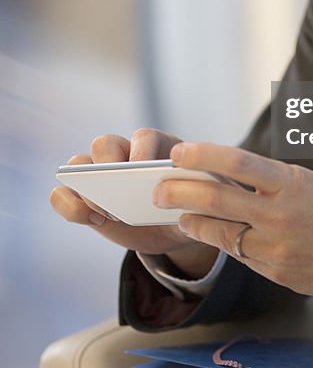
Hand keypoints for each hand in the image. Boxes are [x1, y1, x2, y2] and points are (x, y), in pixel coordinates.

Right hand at [50, 127, 218, 274]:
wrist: (171, 230)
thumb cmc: (185, 209)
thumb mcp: (195, 205)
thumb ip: (191, 199)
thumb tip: (184, 198)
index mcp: (157, 147)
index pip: (144, 137)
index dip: (141, 150)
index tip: (142, 168)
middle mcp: (124, 153)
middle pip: (104, 143)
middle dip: (106, 164)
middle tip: (116, 191)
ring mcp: (100, 173)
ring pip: (78, 164)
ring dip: (85, 188)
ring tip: (103, 213)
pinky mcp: (83, 197)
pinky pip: (62, 194)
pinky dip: (70, 205)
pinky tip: (92, 220)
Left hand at [154, 142, 312, 296]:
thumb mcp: (310, 181)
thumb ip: (270, 182)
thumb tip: (225, 176)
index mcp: (292, 183)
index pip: (238, 162)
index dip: (203, 155)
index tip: (180, 151)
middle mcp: (282, 215)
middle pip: (216, 200)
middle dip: (179, 193)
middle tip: (158, 189)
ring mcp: (279, 248)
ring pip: (220, 234)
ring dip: (193, 222)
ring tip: (179, 214)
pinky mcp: (279, 273)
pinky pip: (241, 256)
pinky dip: (225, 242)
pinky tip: (216, 234)